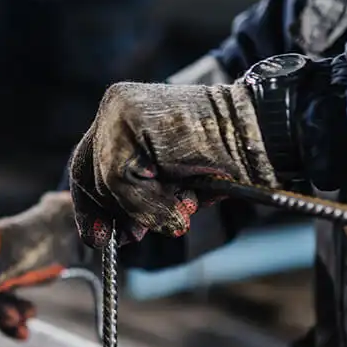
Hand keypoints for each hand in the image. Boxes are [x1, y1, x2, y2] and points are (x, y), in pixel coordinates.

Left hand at [69, 82, 277, 247]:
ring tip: (186, 204)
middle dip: (118, 212)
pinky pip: (120, 179)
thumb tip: (109, 233)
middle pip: (92, 176)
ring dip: (146, 208)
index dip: (90, 207)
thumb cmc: (224, 161)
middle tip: (138, 235)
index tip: (97, 239)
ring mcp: (120, 110)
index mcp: (123, 117)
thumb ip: (137, 197)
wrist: (259, 136)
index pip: (88, 166)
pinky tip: (185, 198)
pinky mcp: (130, 121)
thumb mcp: (170, 185)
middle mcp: (116, 107)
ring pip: (108, 181)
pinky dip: (150, 202)